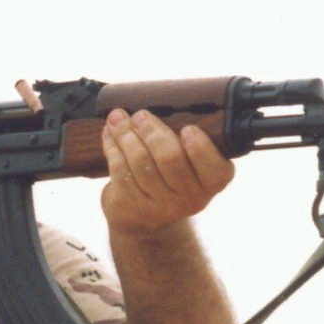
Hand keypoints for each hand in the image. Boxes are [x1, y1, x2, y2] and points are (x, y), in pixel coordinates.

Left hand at [100, 109, 234, 236]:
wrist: (144, 218)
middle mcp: (190, 199)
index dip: (200, 148)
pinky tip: (109, 135)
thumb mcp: (189, 162)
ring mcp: (160, 207)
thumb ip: (185, 139)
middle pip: (170, 158)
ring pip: (141, 162)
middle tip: (140, 115)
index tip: (187, 128)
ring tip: (118, 118)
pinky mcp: (132, 207)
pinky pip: (120, 171)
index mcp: (213, 182)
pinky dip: (113, 148)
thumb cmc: (170, 176)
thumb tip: (158, 106)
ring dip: (126, 134)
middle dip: (152, 131)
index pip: (214, 168)